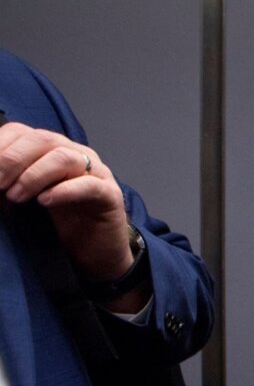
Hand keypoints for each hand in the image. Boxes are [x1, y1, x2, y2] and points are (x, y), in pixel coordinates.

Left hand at [0, 122, 134, 283]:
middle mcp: (75, 154)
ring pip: (63, 158)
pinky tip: (44, 201)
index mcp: (52, 150)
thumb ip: (8, 183)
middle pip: (41, 140)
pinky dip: (63, 191)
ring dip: (33, 176)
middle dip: (12, 160)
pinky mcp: (110, 195)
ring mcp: (96, 173)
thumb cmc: (61, 223)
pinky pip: (88, 185)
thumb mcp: (27, 197)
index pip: (21, 132)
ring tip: (16, 197)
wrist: (97, 252)